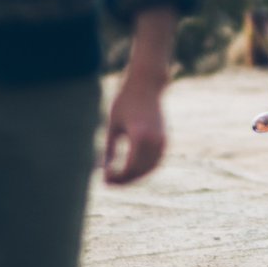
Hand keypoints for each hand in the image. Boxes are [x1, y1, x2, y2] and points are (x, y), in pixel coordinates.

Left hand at [103, 7, 177, 184]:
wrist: (146, 84)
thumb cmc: (125, 101)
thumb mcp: (113, 125)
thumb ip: (108, 149)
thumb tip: (102, 169)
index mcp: (140, 136)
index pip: (129, 167)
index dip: (117, 177)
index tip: (104, 178)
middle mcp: (154, 141)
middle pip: (140, 171)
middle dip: (124, 180)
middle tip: (108, 182)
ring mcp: (162, 141)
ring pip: (149, 169)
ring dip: (135, 176)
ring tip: (118, 177)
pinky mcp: (165, 139)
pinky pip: (155, 162)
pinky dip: (144, 169)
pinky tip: (130, 170)